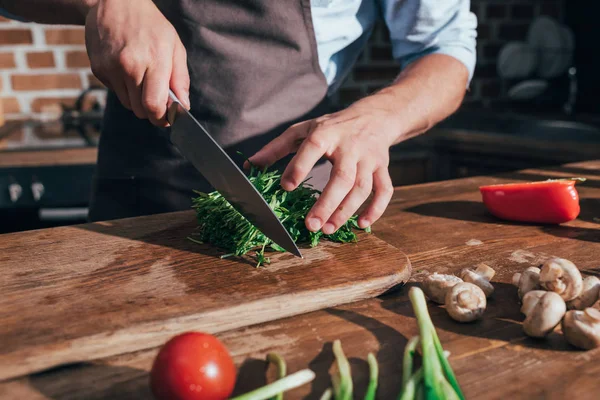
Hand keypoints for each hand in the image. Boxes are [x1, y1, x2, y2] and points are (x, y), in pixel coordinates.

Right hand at [85, 0, 188, 126]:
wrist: (115, 2)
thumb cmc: (150, 25)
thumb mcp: (174, 46)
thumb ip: (180, 79)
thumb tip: (183, 106)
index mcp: (153, 60)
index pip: (154, 105)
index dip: (161, 118)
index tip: (167, 119)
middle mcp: (129, 66)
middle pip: (140, 110)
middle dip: (151, 111)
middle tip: (158, 101)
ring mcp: (110, 68)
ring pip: (127, 104)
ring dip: (137, 100)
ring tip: (142, 78)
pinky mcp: (98, 69)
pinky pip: (115, 91)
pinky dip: (123, 88)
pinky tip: (126, 69)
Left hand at [247, 94, 397, 234]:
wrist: (375, 116)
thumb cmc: (332, 127)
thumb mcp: (303, 130)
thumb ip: (276, 149)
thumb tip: (250, 167)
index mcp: (326, 133)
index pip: (312, 148)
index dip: (300, 167)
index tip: (287, 187)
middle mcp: (350, 146)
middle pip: (342, 177)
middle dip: (327, 203)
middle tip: (311, 225)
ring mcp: (369, 158)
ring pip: (362, 187)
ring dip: (346, 210)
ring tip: (328, 229)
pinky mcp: (382, 168)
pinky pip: (384, 190)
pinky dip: (376, 209)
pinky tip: (362, 224)